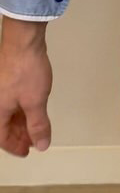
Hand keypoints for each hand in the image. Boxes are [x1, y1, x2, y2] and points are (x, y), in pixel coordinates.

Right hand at [0, 28, 52, 156]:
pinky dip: (21, 109)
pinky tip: (32, 108)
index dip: (15, 146)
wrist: (23, 41)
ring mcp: (0, 89)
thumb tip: (42, 144)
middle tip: (35, 140)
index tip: (28, 151)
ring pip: (8, 113)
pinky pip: (11, 101)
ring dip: (21, 122)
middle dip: (19, 135)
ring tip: (36, 126)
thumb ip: (38, 125)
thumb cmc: (26, 71)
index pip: (2, 137)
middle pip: (3, 126)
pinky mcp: (6, 79)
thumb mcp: (35, 101)